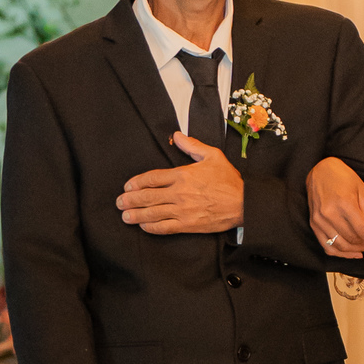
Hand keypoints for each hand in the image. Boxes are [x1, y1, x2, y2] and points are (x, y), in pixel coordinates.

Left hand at [117, 136, 243, 234]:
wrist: (243, 204)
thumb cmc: (229, 181)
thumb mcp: (212, 156)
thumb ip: (192, 146)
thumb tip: (176, 136)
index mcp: (182, 175)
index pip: (152, 178)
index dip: (137, 183)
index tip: (128, 186)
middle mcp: (179, 193)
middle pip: (147, 197)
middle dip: (130, 200)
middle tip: (119, 202)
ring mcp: (182, 211)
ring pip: (153, 213)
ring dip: (136, 215)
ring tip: (125, 216)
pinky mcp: (188, 225)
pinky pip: (165, 227)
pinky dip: (152, 227)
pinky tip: (143, 226)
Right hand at [306, 157, 363, 259]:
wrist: (320, 171)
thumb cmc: (343, 178)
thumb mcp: (362, 190)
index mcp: (344, 202)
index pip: (362, 229)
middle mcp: (329, 213)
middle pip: (352, 239)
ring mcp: (319, 220)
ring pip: (341, 246)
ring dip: (357, 250)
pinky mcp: (314, 225)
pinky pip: (327, 246)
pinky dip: (341, 253)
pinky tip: (354, 252)